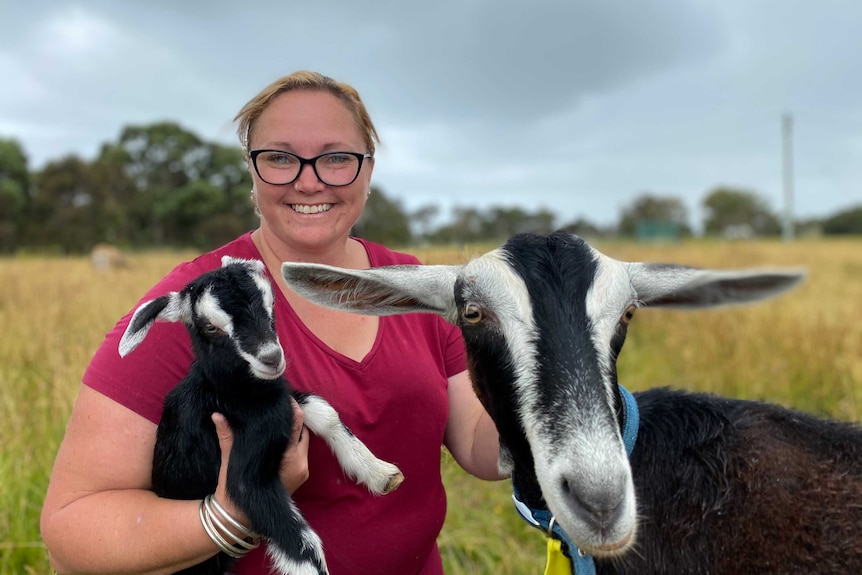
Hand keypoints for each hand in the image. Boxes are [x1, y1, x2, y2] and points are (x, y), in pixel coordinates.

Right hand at [211, 400, 309, 523]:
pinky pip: (300, 451)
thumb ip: (227, 437)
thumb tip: (217, 414)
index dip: (291, 409)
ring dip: (292, 430)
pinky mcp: (300, 475)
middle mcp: (300, 464)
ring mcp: (302, 471)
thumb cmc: (236, 490)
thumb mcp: (231, 462)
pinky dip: (292, 442)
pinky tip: (278, 434)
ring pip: (301, 441)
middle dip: (292, 418)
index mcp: (289, 460)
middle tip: (278, 405)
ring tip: (277, 417)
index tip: (282, 397)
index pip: (296, 426)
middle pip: (302, 431)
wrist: (240, 519)